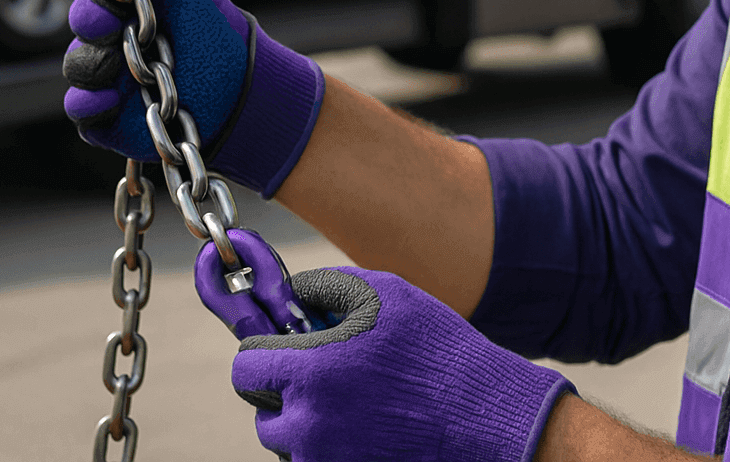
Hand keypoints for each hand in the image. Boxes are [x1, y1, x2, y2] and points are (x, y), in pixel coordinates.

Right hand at [62, 0, 325, 194]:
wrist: (240, 86)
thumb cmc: (213, 27)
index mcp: (125, 2)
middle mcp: (111, 38)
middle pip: (80, 23)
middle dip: (94, 21)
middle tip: (117, 26)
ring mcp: (107, 76)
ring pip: (76, 65)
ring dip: (96, 61)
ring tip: (134, 66)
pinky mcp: (108, 115)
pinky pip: (79, 108)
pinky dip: (90, 103)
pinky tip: (114, 99)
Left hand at [228, 266, 573, 461]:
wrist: (485, 416)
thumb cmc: (437, 350)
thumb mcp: (384, 293)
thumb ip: (326, 286)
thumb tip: (294, 293)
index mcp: (312, 374)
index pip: (245, 368)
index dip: (262, 354)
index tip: (284, 349)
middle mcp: (310, 426)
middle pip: (263, 413)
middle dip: (284, 393)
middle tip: (323, 377)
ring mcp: (325, 460)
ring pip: (290, 443)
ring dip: (307, 424)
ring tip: (354, 403)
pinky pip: (316, 461)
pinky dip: (332, 446)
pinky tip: (369, 426)